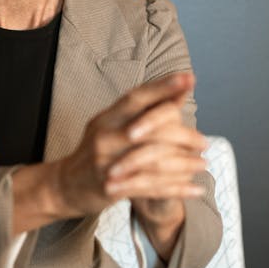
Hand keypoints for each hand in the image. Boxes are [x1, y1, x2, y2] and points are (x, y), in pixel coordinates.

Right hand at [52, 72, 207, 218]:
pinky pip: (151, 187)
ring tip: (203, 164)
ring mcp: (106, 163)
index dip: (162, 87)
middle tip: (204, 142)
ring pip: (154, 161)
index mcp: (106, 117)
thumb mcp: (115, 124)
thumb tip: (180, 84)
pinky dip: (177, 188)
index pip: (136, 98)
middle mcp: (104, 136)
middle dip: (183, 135)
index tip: (188, 78)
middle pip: (150, 130)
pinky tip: (195, 189)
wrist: (65, 186)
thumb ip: (147, 108)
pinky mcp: (111, 188)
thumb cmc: (98, 150)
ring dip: (184, 164)